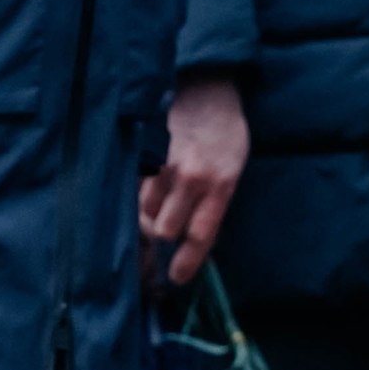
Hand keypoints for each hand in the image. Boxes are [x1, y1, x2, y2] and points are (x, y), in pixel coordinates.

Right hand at [139, 76, 249, 285]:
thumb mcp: (233, 170)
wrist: (207, 90)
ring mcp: (165, 165)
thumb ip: (215, 203)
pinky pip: (135, 190)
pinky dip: (138, 197)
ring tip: (156, 209)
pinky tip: (144, 192)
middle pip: (165, 229)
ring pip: (145, 211)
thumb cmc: (225, 135)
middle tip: (164, 234)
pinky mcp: (146, 154)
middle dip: (163, 237)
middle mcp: (191, 177)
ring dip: (149, 216)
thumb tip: (192, 239)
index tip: (177, 278)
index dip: (186, 262)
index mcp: (220, 184)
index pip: (200, 234)